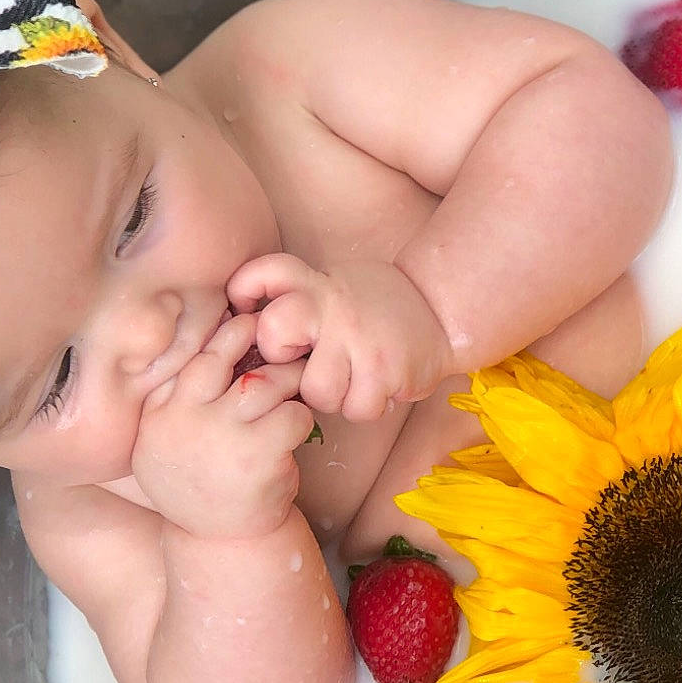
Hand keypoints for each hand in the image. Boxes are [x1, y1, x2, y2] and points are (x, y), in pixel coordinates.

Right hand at [129, 313, 314, 540]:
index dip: (222, 336)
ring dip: (288, 380)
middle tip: (279, 343)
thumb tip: (219, 333)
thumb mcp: (169, 439)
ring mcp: (219, 436)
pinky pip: (292, 416)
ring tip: (296, 383)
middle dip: (255, 341)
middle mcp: (182, 419)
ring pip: (263, 384)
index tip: (244, 325)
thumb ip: (180, 396)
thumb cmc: (204, 478)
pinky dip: (302, 417)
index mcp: (159, 412)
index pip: (189, 357)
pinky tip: (298, 428)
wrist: (221, 539)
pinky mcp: (257, 455)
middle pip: (223, 359)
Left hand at [227, 255, 452, 422]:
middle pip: (275, 331)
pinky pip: (356, 410)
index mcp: (318, 284)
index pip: (268, 273)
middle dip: (279, 355)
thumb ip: (295, 296)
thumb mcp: (332, 285)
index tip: (243, 306)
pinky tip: (377, 386)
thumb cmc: (373, 308)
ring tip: (351, 378)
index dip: (246, 290)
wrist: (440, 313)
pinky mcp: (387, 371)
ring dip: (331, 396)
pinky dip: (365, 407)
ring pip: (316, 391)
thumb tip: (240, 321)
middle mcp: (335, 307)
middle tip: (303, 360)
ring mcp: (361, 339)